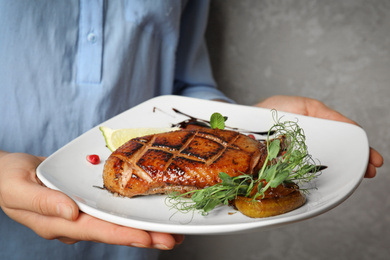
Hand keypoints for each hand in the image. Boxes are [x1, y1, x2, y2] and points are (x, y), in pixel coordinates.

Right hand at [0, 152, 183, 248]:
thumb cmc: (7, 179)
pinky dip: (130, 213)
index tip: (147, 238)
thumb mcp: (17, 188)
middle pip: (113, 231)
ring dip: (143, 228)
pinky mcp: (85, 203)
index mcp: (57, 222)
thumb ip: (42, 201)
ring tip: (170, 232)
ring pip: (116, 223)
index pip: (96, 230)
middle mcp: (73, 221)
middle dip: (143, 237)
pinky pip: (110, 210)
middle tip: (173, 240)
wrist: (6, 173)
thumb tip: (70, 212)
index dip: (123, 234)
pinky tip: (147, 213)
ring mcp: (80, 214)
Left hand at [254, 95, 382, 177]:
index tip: (372, 158)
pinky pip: (304, 173)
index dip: (360, 146)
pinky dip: (318, 178)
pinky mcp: (285, 165)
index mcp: (315, 125)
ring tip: (357, 177)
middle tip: (370, 171)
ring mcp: (297, 154)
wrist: (242, 122)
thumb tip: (346, 126)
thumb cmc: (269, 110)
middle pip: (337, 152)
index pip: (344, 135)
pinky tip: (329, 182)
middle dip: (356, 162)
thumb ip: (322, 114)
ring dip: (341, 172)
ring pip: (323, 165)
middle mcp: (308, 142)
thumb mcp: (301, 106)